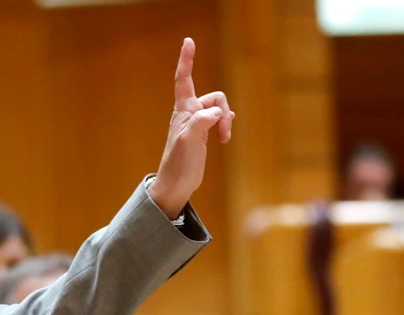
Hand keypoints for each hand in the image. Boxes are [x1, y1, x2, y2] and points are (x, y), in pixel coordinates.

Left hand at [148, 38, 234, 219]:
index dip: (186, 60)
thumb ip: (200, 123)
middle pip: (214, 97)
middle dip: (223, 111)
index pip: (184, 79)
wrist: (177, 183)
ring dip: (226, 121)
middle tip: (222, 134)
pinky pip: (220, 119)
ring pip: (220, 109)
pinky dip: (226, 125)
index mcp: (182, 110)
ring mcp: (197, 123)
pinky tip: (226, 134)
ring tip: (223, 139)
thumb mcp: (188, 141)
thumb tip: (217, 114)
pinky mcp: (204, 134)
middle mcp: (189, 113)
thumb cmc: (178, 163)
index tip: (188, 41)